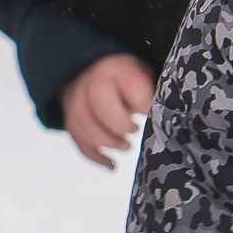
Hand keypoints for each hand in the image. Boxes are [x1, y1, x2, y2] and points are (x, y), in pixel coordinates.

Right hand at [60, 51, 155, 166]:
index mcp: (116, 68)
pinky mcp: (70, 120)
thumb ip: (150, 92)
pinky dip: (97, 157)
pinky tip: (112, 164)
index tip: (151, 112)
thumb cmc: (123, 77)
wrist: (88, 70)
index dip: (145, 104)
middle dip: (122, 126)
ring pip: (87, 129)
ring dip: (110, 143)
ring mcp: (76, 102)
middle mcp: (91, 82)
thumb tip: (161, 118)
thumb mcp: (141, 73)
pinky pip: (80, 142)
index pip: (131, 85)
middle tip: (133, 129)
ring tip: (126, 145)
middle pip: (101, 108)